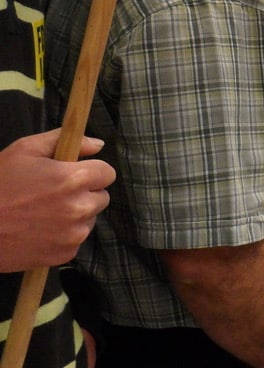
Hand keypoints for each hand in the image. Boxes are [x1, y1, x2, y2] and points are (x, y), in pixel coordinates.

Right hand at [0, 129, 115, 271]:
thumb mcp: (23, 151)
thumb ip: (64, 141)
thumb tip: (97, 144)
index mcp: (74, 179)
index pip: (107, 172)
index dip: (90, 171)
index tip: (74, 173)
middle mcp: (80, 207)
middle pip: (101, 196)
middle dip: (84, 192)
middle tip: (53, 193)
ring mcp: (74, 234)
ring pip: (89, 218)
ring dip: (75, 214)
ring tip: (42, 212)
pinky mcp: (65, 254)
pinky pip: (76, 239)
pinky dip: (63, 235)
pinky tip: (38, 229)